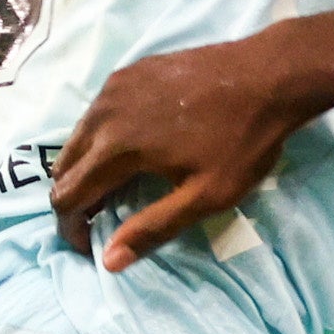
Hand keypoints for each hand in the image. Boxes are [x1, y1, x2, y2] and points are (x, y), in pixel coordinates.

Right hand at [49, 35, 319, 268]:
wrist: (270, 77)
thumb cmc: (243, 141)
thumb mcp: (207, 196)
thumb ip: (154, 227)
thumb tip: (109, 261)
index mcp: (116, 148)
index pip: (67, 196)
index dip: (72, 228)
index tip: (91, 246)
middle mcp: (103, 114)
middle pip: (64, 166)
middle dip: (74, 197)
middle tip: (101, 218)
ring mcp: (114, 87)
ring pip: (78, 136)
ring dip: (85, 166)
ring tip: (114, 187)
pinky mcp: (129, 72)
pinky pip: (98, 111)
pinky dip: (101, 136)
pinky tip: (130, 147)